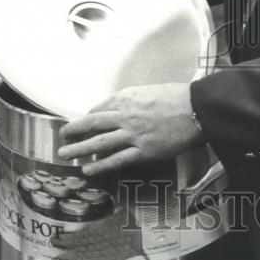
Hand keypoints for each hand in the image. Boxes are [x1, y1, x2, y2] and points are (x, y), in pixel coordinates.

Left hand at [57, 84, 204, 175]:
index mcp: (127, 98)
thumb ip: (133, 100)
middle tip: (62, 136)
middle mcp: (125, 115)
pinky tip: (88, 168)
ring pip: (99, 143)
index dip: (88, 117)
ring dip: (79, 149)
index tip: (82, 123)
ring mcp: (133, 135)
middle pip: (93, 124)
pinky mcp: (143, 151)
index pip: (100, 108)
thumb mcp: (150, 90)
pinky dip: (100, 165)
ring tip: (65, 154)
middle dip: (74, 131)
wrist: (196, 109)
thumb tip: (122, 107)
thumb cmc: (178, 97)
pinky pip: (117, 159)